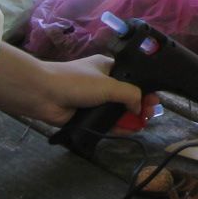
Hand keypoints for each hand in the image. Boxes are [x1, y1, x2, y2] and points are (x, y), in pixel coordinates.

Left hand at [0, 55, 145, 127]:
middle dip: (139, 106)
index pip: (134, 78)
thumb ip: (130, 94)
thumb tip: (139, 109)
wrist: (43, 94)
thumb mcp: (109, 84)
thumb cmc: (76, 82)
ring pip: (117, 110)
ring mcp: (95, 100)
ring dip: (129, 118)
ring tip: (140, 125)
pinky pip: (106, 121)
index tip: (154, 101)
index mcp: (109, 68)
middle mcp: (104, 83)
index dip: (146, 89)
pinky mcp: (87, 115)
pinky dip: (117, 126)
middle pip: (127, 96)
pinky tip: (128, 131)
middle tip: (148, 116)